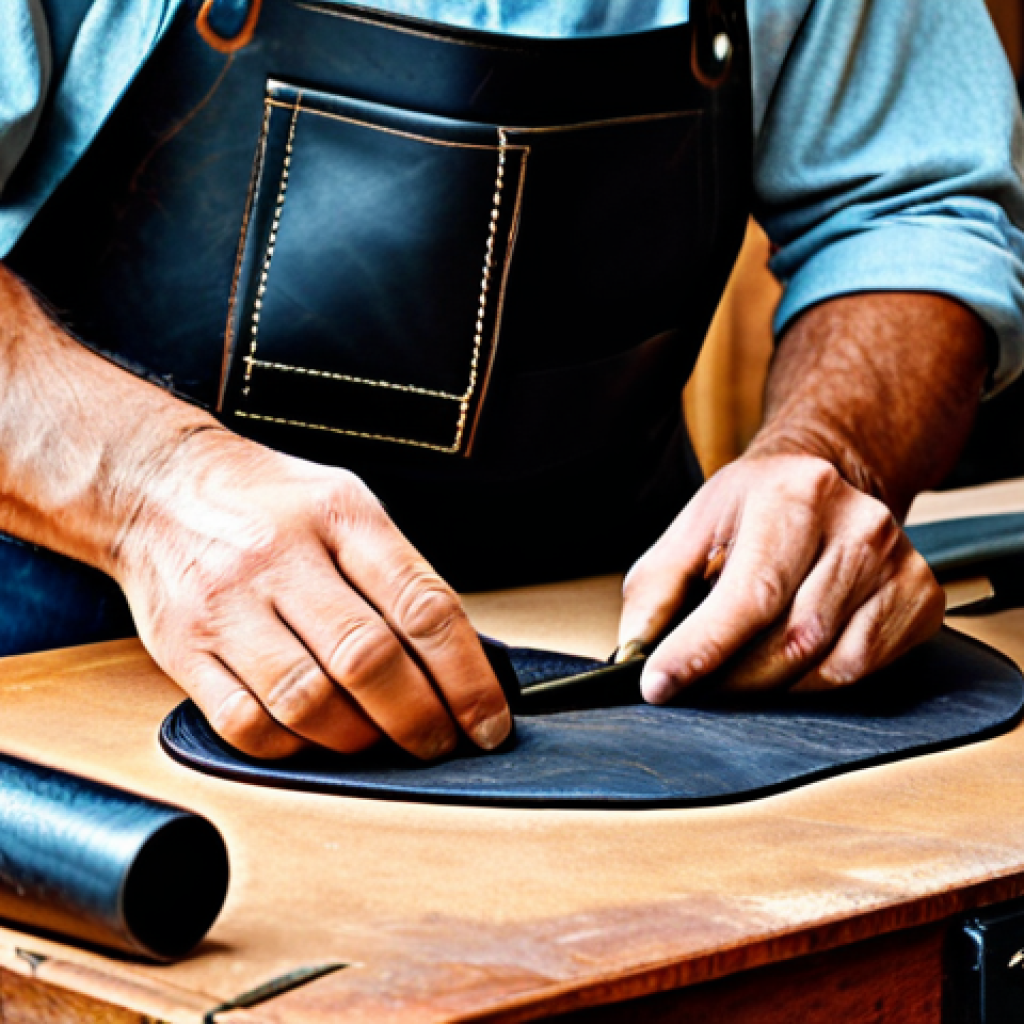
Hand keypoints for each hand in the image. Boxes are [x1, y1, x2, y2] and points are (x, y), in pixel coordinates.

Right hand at [112, 429, 509, 758]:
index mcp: (340, 515)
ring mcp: (227, 605)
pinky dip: (293, 748)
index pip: (422, 605)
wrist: (159, 487)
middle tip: (441, 741)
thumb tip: (460, 661)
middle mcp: (281, 557)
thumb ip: (399, 573)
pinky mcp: (182, 649)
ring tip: (381, 741)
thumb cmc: (271, 503)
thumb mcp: (347, 506)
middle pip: (367, 660)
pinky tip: (314, 739)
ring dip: (359, 740)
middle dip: (419, 719)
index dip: (466, 676)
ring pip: (307, 702)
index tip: (488, 719)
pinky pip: (245, 725)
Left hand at [618, 453, 944, 700]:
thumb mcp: (691, 530)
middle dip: (731, 678)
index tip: (659, 685)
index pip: (750, 594)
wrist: (825, 479)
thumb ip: (655, 591)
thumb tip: (636, 654)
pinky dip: (813, 680)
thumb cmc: (753, 508)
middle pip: (790, 641)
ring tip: (741, 663)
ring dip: (770, 683)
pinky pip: (860, 671)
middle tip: (695, 684)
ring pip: (824, 665)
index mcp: (793, 495)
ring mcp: (898, 563)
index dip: (702, 648)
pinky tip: (791, 653)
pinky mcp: (920, 598)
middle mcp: (857, 524)